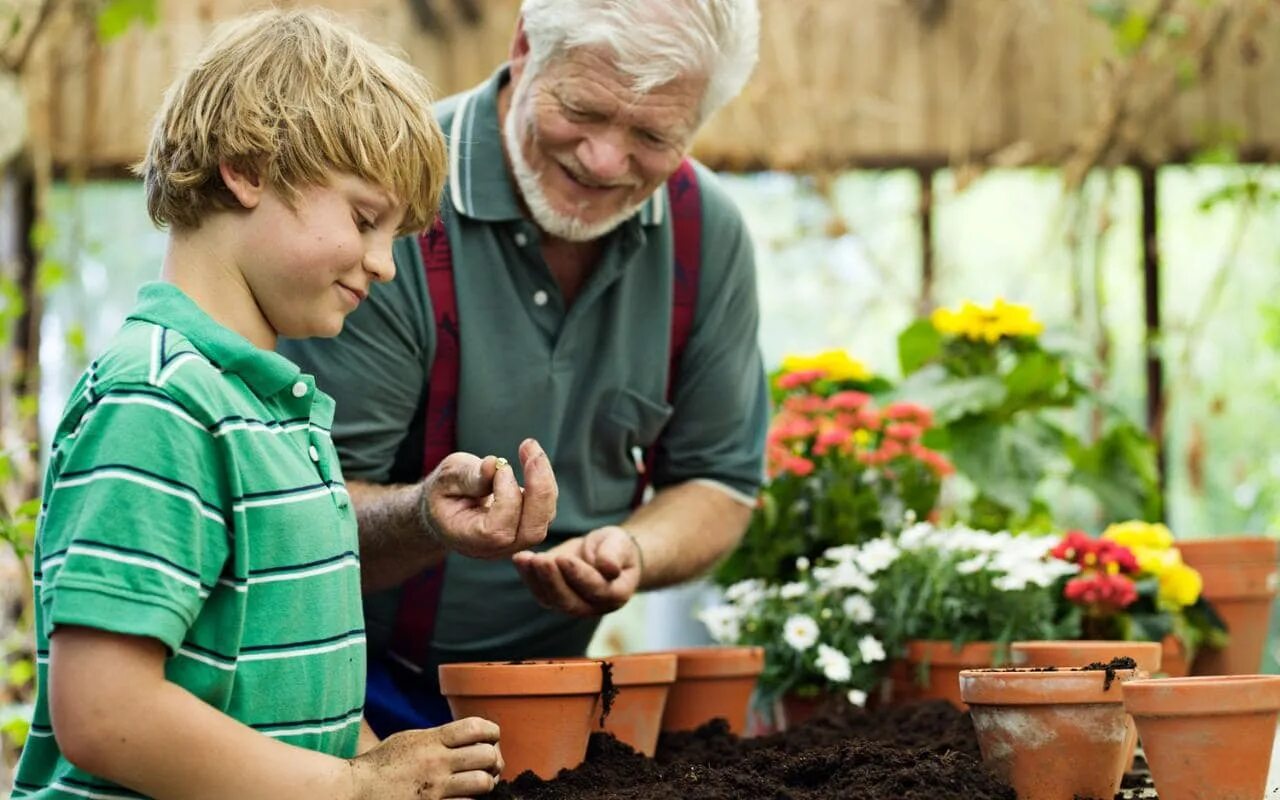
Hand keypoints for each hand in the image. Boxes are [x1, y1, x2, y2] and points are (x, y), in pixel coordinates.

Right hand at [349, 717, 502, 799]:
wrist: (355, 791)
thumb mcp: (408, 739)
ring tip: (480, 784)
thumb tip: (468, 736)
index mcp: (431, 740)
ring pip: (483, 783)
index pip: (476, 727)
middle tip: (489, 766)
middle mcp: (436, 762)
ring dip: (486, 783)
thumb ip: (437, 737)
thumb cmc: (381, 765)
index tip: (492, 738)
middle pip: (487, 755)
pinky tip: (464, 798)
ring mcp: (435, 788)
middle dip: (494, 760)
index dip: (492, 731)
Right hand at [421, 438, 556, 559]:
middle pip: (532, 531)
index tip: (500, 470)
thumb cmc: (443, 493)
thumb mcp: (446, 479)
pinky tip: (530, 456)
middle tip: (532, 452)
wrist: (445, 506)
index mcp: (470, 540)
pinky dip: (543, 478)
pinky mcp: (528, 524)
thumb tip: (495, 465)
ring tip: (528, 447)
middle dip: (539, 489)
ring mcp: (515, 539)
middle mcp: (496, 547)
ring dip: (543, 478)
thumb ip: (468, 476)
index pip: (498, 531)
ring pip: (544, 517)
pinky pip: (546, 505)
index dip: (506, 499)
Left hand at [511, 526, 642, 616]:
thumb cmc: (616, 547)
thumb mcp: (620, 544)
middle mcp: (592, 606)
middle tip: (540, 559)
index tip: (563, 558)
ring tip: (525, 558)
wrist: (604, 553)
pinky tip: (520, 558)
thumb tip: (609, 568)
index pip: (595, 589)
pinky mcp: (553, 595)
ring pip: (550, 599)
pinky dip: (527, 576)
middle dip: (552, 581)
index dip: (578, 576)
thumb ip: (614, 555)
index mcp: (615, 594)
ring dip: (535, 579)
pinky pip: (539, 590)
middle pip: (569, 602)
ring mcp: (571, 604)